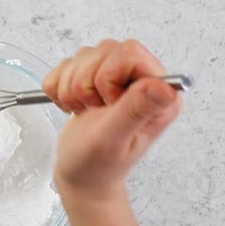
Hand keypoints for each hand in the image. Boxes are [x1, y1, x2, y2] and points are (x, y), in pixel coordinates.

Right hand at [42, 39, 181, 200]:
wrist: (81, 176)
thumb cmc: (99, 165)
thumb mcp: (115, 139)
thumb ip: (135, 109)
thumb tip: (164, 87)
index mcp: (160, 93)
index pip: (130, 53)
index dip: (108, 77)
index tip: (107, 104)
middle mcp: (144, 81)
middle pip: (106, 49)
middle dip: (86, 82)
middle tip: (94, 110)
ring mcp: (119, 78)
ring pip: (86, 54)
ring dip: (73, 87)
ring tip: (85, 112)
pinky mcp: (96, 77)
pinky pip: (68, 63)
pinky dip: (61, 87)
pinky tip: (73, 107)